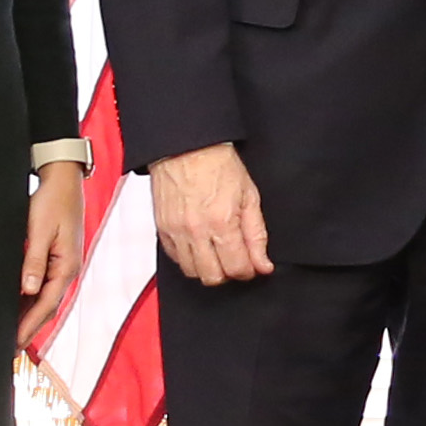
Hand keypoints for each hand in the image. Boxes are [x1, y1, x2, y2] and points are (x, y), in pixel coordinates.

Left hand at [18, 164, 86, 352]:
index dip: (28, 326)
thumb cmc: (52, 203)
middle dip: (29, 330)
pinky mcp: (57, 261)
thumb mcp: (40, 231)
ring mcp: (64, 267)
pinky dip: (31, 302)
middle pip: (47, 309)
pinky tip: (19, 308)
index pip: (46, 305)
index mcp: (67, 267)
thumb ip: (34, 262)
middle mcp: (67, 271)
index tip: (14, 343)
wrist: (63, 182)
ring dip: (30, 318)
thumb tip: (28, 290)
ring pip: (45, 301)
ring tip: (12, 335)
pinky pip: (44, 288)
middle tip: (10, 349)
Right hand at [152, 141, 272, 287]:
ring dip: (208, 268)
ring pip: (192, 272)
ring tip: (218, 253)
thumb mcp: (250, 196)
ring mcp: (176, 232)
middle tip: (236, 260)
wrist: (186, 148)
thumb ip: (257, 235)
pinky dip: (189, 259)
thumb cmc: (218, 165)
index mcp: (221, 223)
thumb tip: (263, 264)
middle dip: (228, 273)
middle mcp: (196, 231)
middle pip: (212, 277)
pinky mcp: (162, 229)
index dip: (249, 270)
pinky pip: (175, 259)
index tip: (253, 265)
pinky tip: (200, 246)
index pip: (236, 268)